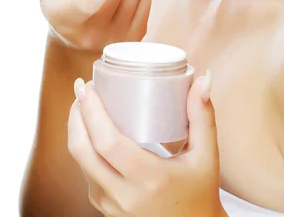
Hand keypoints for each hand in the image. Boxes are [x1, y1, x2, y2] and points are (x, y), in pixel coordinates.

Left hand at [68, 71, 225, 216]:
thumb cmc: (200, 191)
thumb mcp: (207, 155)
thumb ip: (203, 115)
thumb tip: (203, 79)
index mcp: (150, 179)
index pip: (107, 142)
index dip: (91, 111)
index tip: (87, 85)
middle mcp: (125, 195)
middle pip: (82, 151)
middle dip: (77, 115)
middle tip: (83, 88)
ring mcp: (111, 206)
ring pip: (80, 163)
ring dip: (77, 130)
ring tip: (86, 103)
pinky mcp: (106, 209)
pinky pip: (86, 174)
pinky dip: (83, 148)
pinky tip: (91, 130)